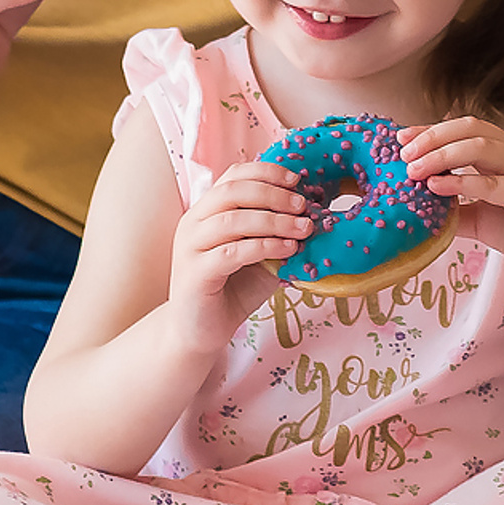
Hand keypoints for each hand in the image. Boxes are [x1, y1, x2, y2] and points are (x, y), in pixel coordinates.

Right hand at [169, 159, 313, 343]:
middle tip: (303, 205)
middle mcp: (193, 222)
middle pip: (232, 191)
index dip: (266, 172)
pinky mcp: (194, 274)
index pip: (234, 175)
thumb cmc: (234, 288)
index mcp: (206, 209)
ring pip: (232, 220)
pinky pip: (230, 253)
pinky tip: (288, 249)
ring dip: (274, 221)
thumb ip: (277, 231)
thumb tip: (313, 212)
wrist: (201, 332)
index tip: (296, 179)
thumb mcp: (261, 252)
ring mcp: (190, 247)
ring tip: (303, 228)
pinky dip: (264, 247)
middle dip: (273, 194)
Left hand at [400, 117, 503, 280]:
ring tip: (414, 169)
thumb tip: (418, 209)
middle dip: (432, 137)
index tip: (401, 140)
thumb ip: (455, 210)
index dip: (432, 130)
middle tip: (403, 154)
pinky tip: (438, 187)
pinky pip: (494, 183)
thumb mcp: (483, 219)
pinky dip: (463, 182)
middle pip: (470, 129)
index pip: (465, 129)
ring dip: (442, 155)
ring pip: (481, 147)